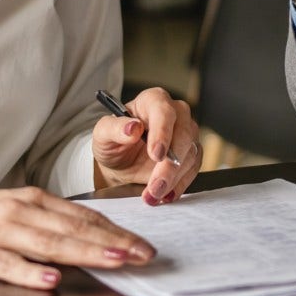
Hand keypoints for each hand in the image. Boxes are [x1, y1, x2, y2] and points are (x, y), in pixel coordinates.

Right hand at [0, 186, 154, 289]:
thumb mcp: (13, 212)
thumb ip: (48, 224)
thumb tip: (89, 238)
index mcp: (32, 201)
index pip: (83, 217)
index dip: (116, 232)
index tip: (145, 245)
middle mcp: (19, 212)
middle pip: (74, 230)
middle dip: (114, 243)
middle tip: (145, 255)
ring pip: (48, 244)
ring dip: (85, 252)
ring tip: (115, 261)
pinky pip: (5, 264)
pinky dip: (29, 272)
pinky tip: (51, 279)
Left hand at [92, 86, 201, 204]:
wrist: (121, 162)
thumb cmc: (113, 142)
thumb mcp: (103, 135)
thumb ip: (113, 128)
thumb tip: (132, 127)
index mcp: (153, 101)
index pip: (164, 112)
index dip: (162, 133)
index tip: (156, 155)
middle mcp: (175, 113)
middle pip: (183, 135)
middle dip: (170, 165)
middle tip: (155, 186)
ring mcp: (187, 133)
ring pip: (190, 154)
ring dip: (173, 179)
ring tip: (153, 195)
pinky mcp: (191, 153)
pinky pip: (193, 169)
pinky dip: (180, 185)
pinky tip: (165, 195)